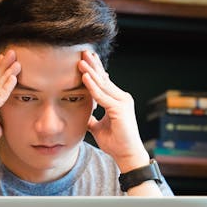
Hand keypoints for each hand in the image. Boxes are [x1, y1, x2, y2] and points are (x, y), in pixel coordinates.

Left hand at [79, 51, 149, 171]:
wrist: (126, 154)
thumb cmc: (115, 142)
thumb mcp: (98, 127)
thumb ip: (93, 118)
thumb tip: (85, 115)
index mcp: (117, 100)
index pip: (104, 82)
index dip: (94, 71)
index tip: (84, 60)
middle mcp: (122, 98)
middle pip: (104, 79)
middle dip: (93, 65)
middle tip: (82, 52)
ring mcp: (122, 102)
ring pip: (103, 84)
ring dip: (90, 72)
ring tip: (80, 60)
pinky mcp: (119, 109)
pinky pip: (102, 96)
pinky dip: (92, 86)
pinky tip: (84, 77)